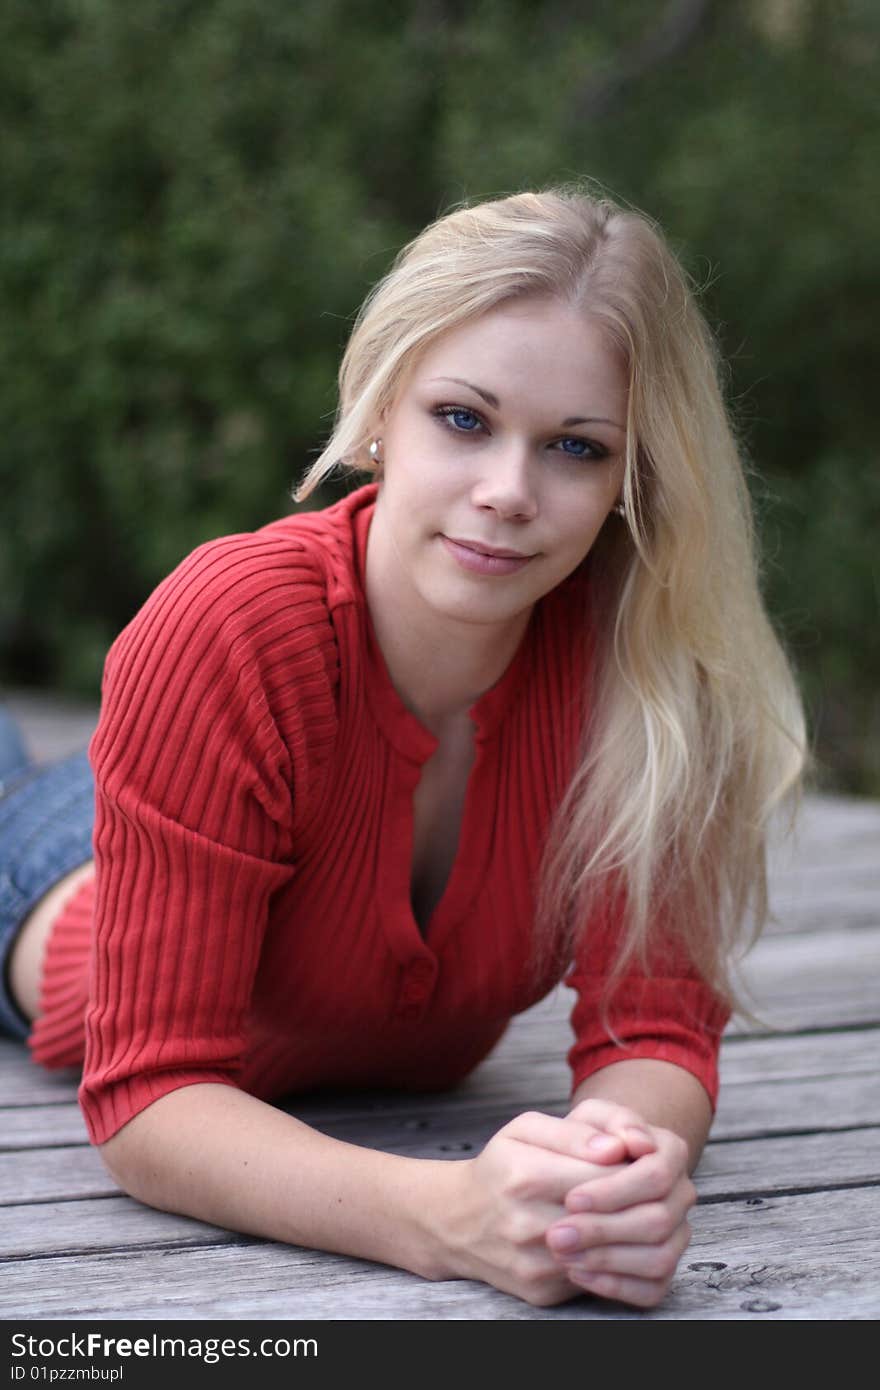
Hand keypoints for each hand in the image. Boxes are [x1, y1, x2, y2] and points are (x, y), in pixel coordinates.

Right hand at [439, 1109, 640, 1305]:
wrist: (457, 1221)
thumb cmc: (501, 1166)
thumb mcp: (525, 1130)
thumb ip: (573, 1131)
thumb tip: (618, 1148)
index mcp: (525, 1175)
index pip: (604, 1173)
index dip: (629, 1165)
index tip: (634, 1159)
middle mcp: (526, 1224)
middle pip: (608, 1215)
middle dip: (632, 1199)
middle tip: (639, 1186)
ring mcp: (534, 1264)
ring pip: (605, 1250)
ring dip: (623, 1231)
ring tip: (623, 1210)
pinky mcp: (540, 1292)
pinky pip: (593, 1276)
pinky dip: (606, 1256)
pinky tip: (602, 1237)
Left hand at [545, 1104, 694, 1308]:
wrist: (587, 1166)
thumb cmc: (586, 1140)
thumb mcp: (590, 1117)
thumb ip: (607, 1121)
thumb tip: (627, 1144)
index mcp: (671, 1151)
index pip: (655, 1175)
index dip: (614, 1191)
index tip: (571, 1199)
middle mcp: (681, 1193)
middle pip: (657, 1220)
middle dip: (604, 1230)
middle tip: (556, 1235)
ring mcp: (677, 1233)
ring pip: (659, 1258)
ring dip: (607, 1260)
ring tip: (562, 1255)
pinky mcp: (664, 1268)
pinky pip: (652, 1289)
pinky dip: (615, 1286)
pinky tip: (578, 1272)